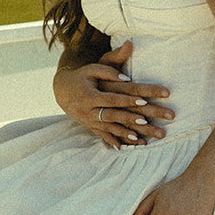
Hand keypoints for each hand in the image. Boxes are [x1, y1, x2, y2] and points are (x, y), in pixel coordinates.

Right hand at [52, 39, 173, 148]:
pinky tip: (129, 146)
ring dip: (129, 134)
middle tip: (152, 123)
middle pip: (117, 116)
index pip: (114, 98)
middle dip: (136, 120)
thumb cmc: (82, 76)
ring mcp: (90, 121)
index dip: (128, 100)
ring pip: (112, 129)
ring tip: (146, 139)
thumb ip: (109, 70)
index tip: (145, 100)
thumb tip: (127, 77)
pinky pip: (105, 136)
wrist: (62, 90)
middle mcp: (90, 110)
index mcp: (91, 94)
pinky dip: (117, 141)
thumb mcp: (92, 68)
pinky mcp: (91, 126)